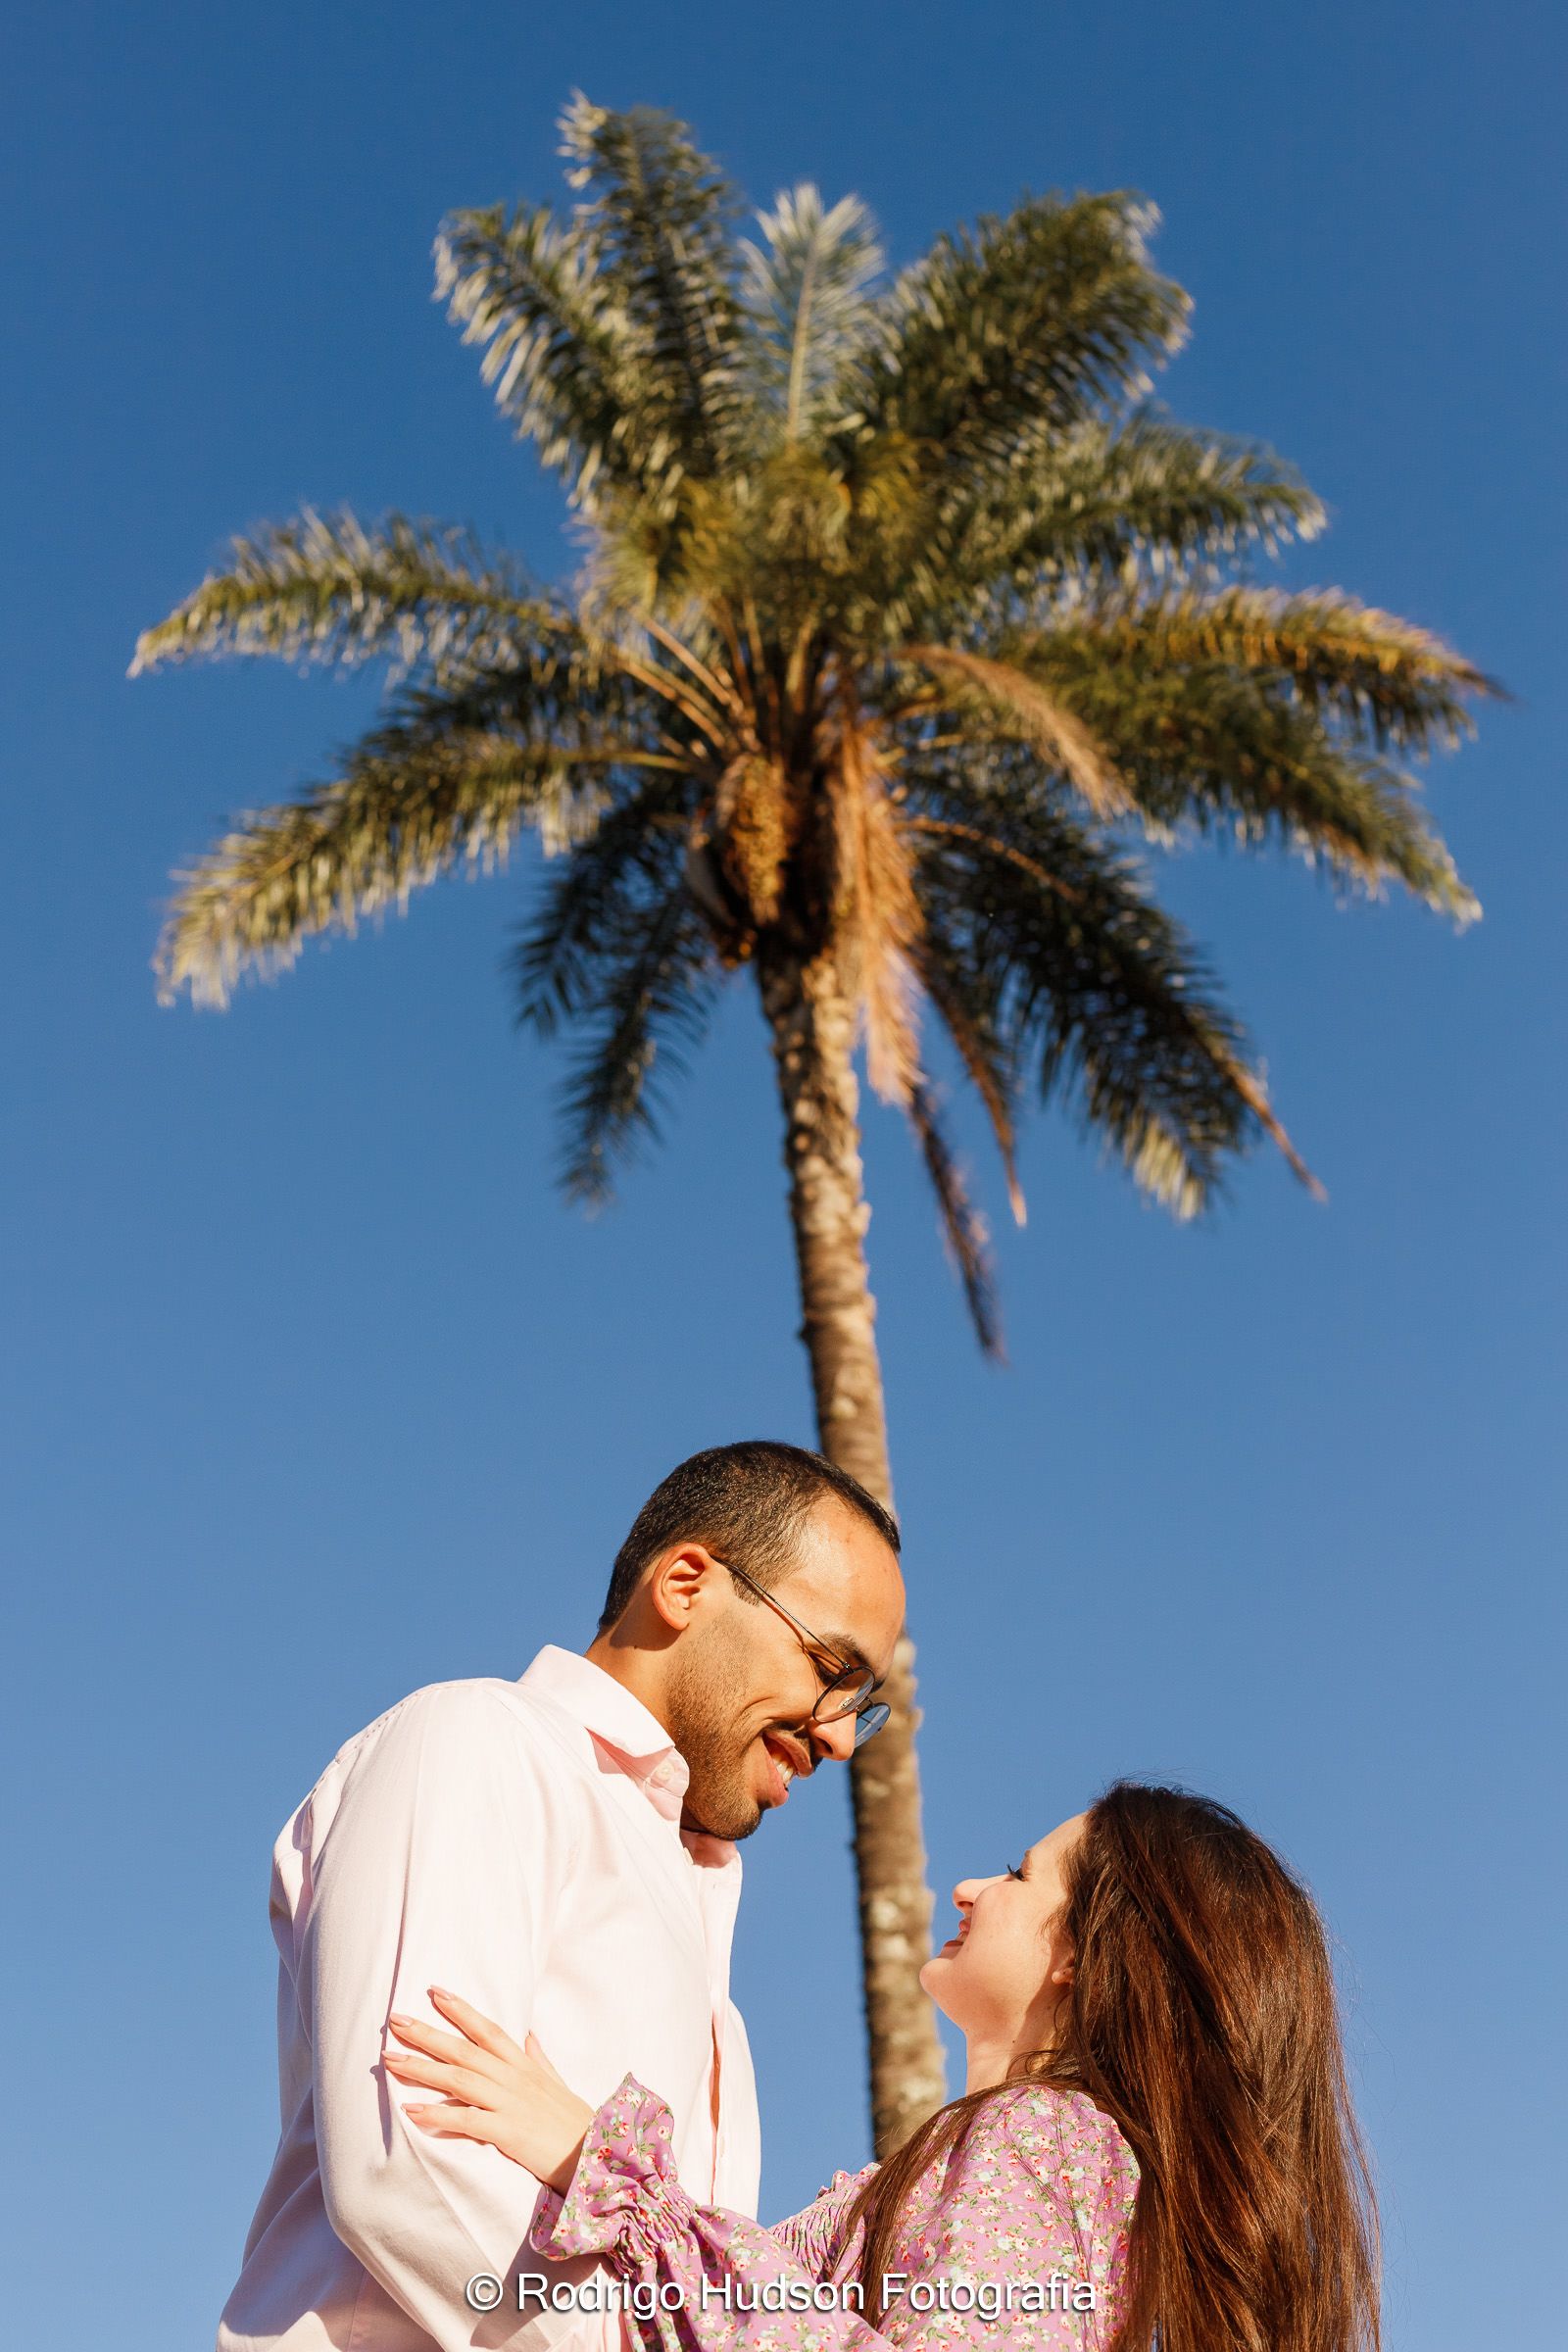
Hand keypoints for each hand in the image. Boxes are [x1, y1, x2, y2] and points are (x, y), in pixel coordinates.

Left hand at [383, 1987, 593, 2191]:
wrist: (592, 2155)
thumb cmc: (572, 2121)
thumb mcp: (557, 2082)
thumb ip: (539, 2058)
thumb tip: (529, 2035)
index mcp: (524, 2064)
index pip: (487, 2029)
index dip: (460, 2009)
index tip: (434, 1992)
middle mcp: (514, 2077)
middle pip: (464, 2049)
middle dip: (427, 2033)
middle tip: (395, 2019)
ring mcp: (510, 2102)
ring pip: (459, 2078)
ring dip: (421, 2068)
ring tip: (389, 2059)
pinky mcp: (507, 2131)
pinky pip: (465, 2120)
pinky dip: (436, 2114)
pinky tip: (411, 2111)